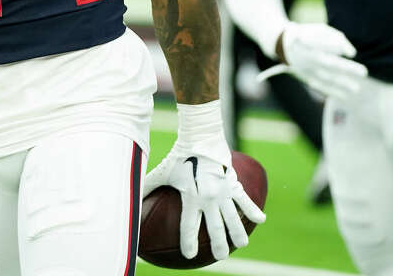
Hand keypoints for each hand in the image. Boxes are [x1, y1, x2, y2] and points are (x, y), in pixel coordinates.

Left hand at [142, 102, 264, 260]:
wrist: (201, 135)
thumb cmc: (179, 155)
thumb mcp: (163, 171)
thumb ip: (149, 186)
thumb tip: (132, 197)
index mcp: (191, 197)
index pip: (188, 225)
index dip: (188, 241)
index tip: (188, 255)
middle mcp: (208, 197)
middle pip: (215, 227)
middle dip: (218, 245)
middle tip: (220, 256)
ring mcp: (223, 191)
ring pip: (233, 217)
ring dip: (238, 232)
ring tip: (241, 244)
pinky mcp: (234, 183)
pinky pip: (245, 199)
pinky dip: (253, 209)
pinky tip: (260, 220)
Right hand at [275, 23, 367, 101]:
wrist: (284, 45)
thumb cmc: (308, 34)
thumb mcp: (320, 30)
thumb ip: (337, 38)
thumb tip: (352, 53)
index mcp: (311, 42)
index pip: (325, 45)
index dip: (339, 48)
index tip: (353, 53)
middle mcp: (309, 57)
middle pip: (330, 63)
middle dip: (347, 68)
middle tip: (364, 72)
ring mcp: (307, 68)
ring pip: (326, 78)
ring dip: (342, 84)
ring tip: (356, 89)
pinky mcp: (307, 76)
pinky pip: (320, 85)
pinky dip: (332, 91)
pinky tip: (344, 96)